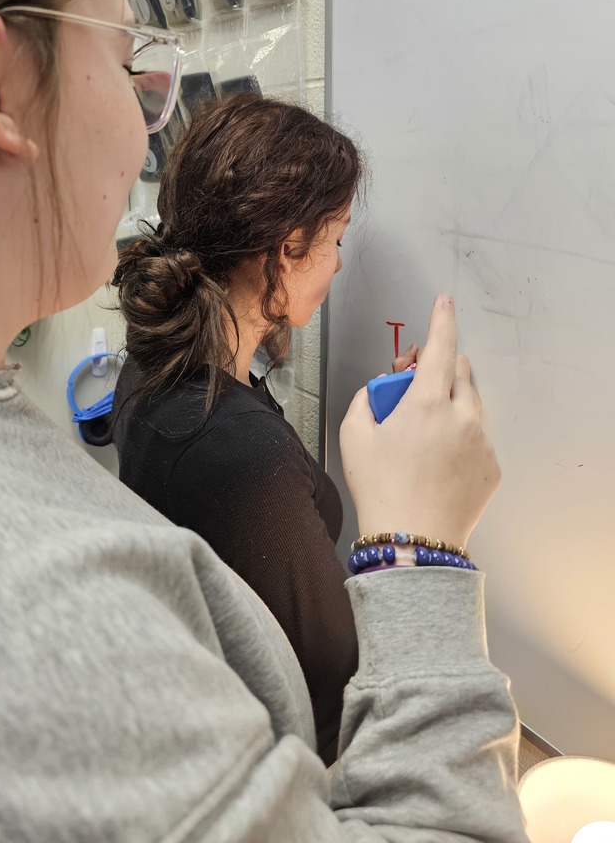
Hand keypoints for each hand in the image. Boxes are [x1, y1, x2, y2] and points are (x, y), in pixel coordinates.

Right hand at [339, 294, 499, 547]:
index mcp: (427, 404)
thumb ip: (364, 400)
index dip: (441, 319)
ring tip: (422, 434)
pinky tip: (437, 460)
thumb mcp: (353, 436)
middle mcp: (461, 418)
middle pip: (460, 370)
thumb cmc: (382, 491)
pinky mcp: (491, 466)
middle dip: (438, 369)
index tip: (444, 303)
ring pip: (471, 403)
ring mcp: (481, 442)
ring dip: (451, 403)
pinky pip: (478, 436)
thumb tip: (376, 394)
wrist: (413, 540)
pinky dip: (461, 437)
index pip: (440, 346)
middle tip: (412, 391)